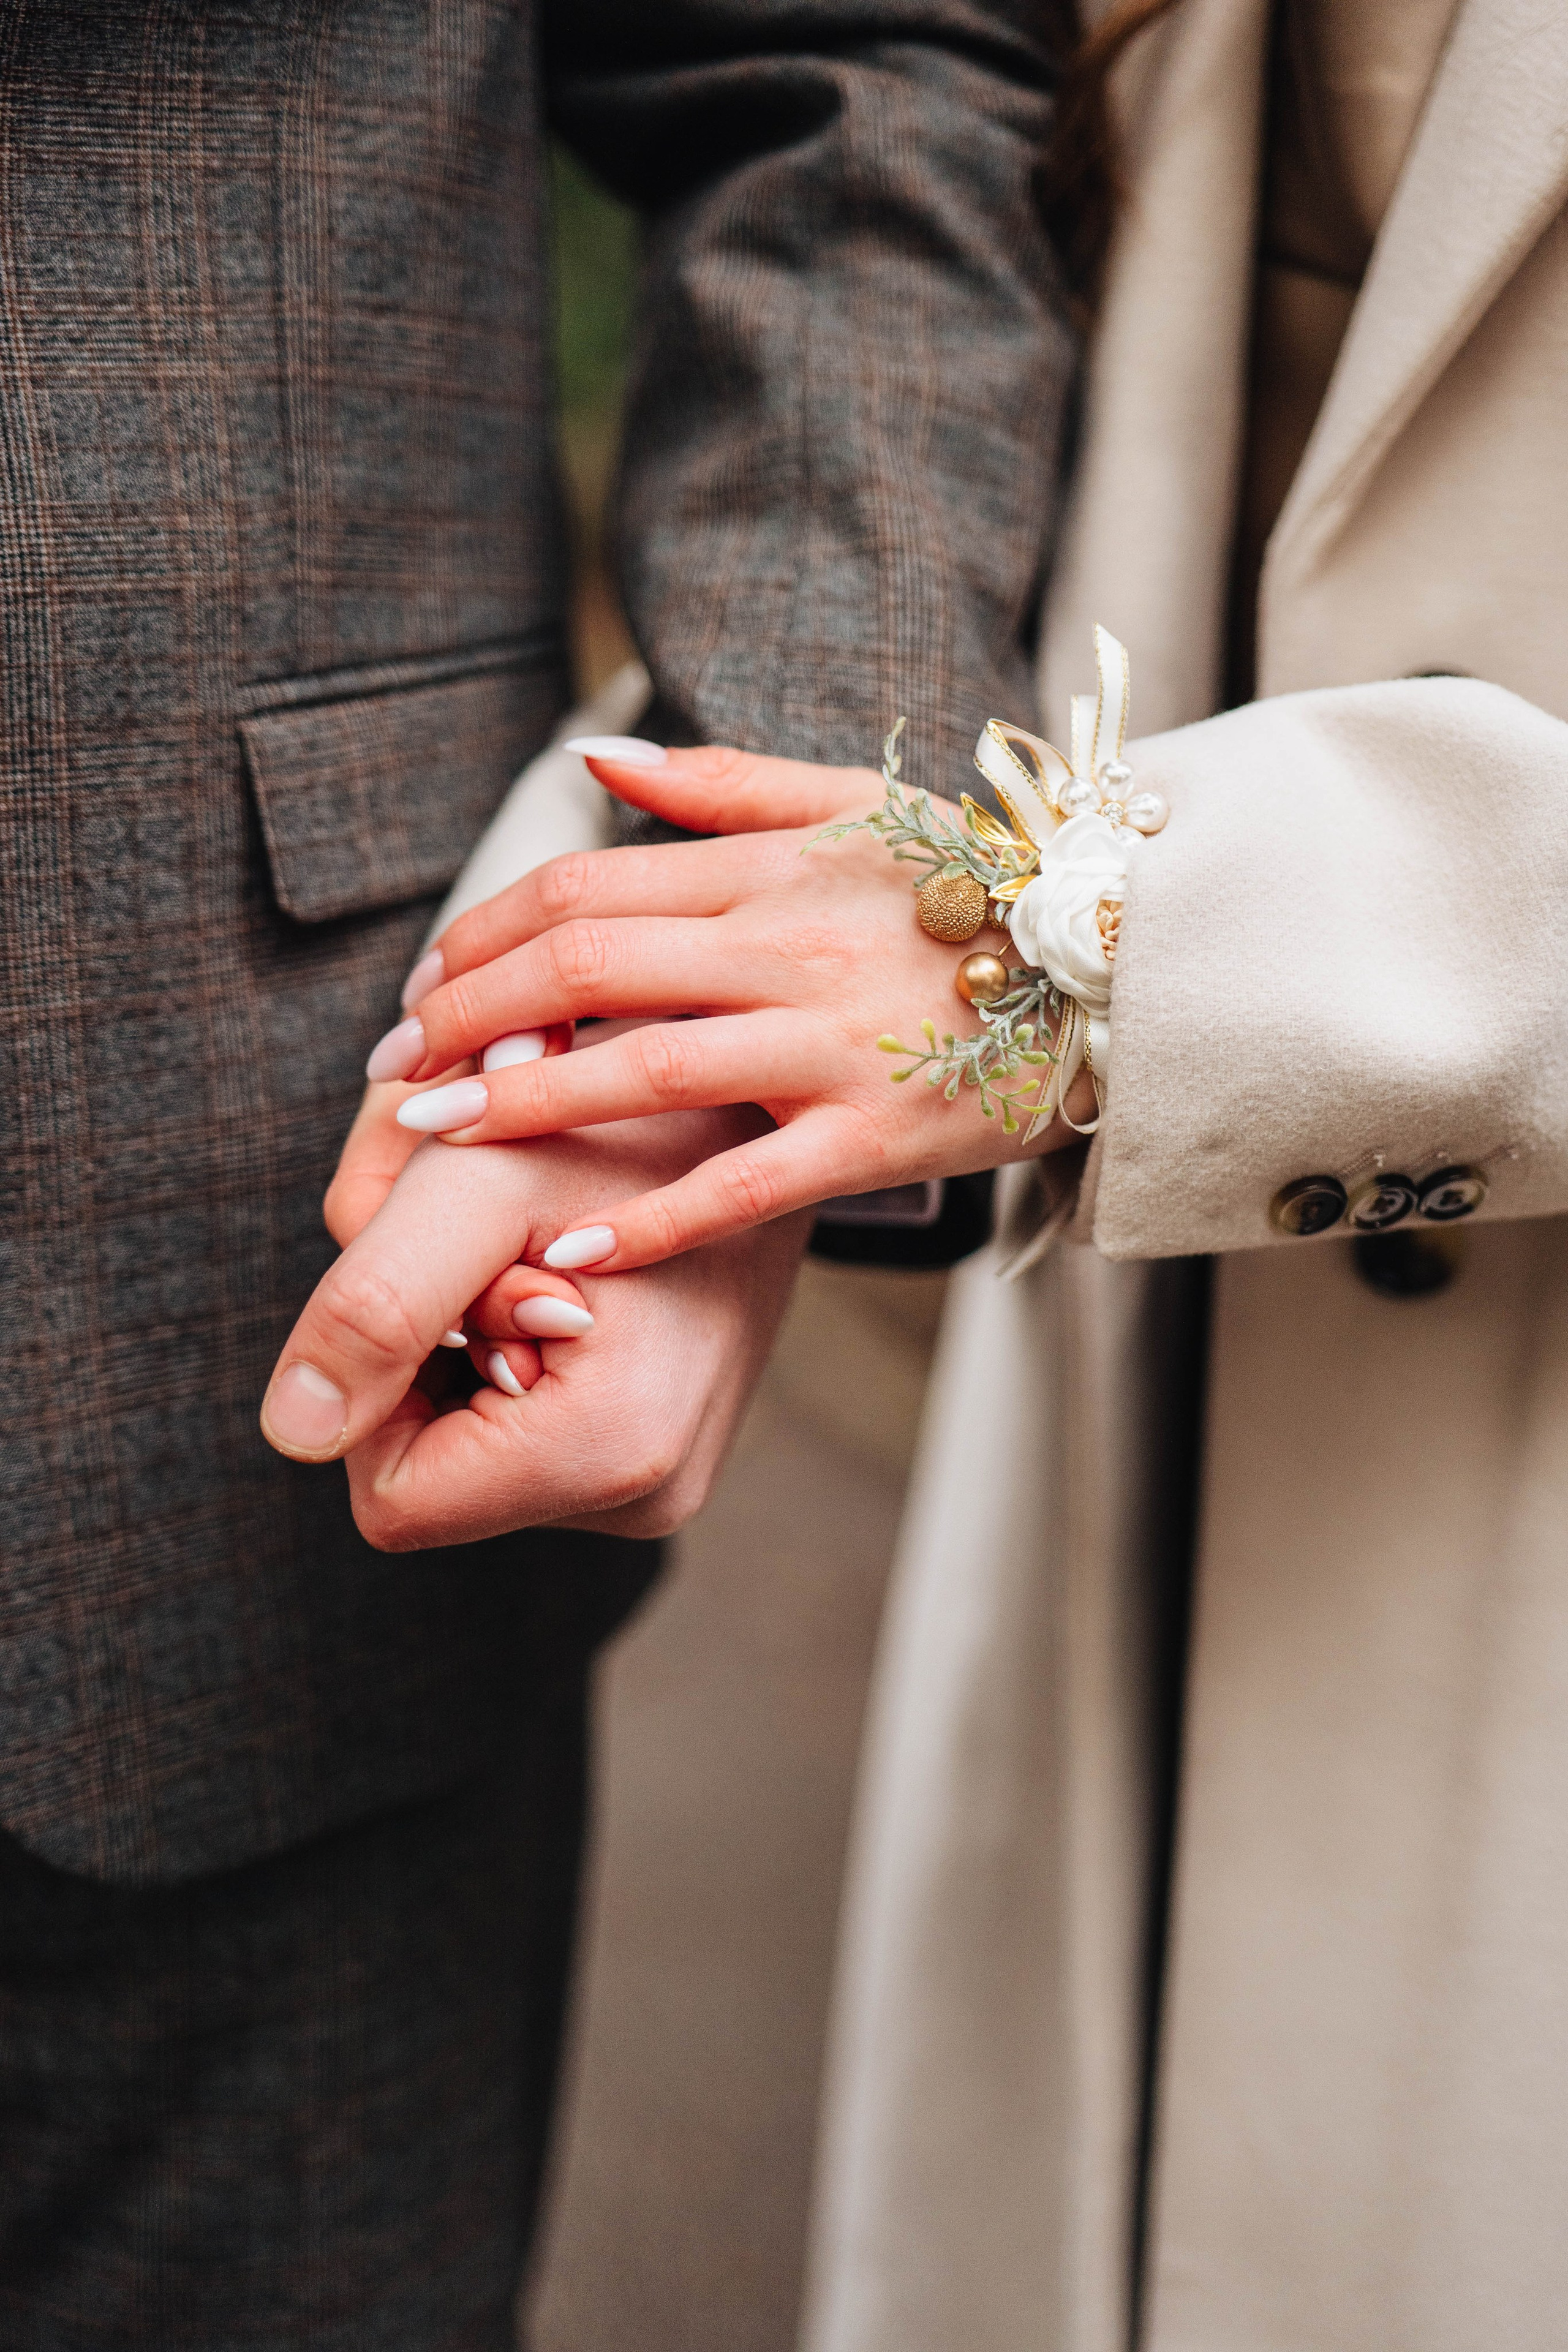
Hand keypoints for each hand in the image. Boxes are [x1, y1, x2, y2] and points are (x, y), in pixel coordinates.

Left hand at [261, 1108, 808, 1546]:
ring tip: (537, 1245)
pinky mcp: (660, 1453)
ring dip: (465, 1337)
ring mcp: (661, 1482)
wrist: (737, 1096)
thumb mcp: (472, 1182)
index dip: (381, 1380)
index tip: (461, 1274)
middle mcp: (652, 1496)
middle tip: (503, 1243)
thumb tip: (293, 1433)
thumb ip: (372, 1305)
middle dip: (430, 1347)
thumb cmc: (612, 1113)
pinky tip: (560, 1269)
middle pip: (434, 1471)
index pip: (393, 1496)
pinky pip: (522, 1430)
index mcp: (613, 1452)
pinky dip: (509, 1342)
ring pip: (472, 1446)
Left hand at [358, 745, 1092, 1270]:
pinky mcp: (878, 1135)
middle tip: (394, 1067)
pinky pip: (743, 1185)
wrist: (1124, 963)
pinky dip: (651, 1218)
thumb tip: (597, 755)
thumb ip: (720, 785)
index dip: (482, 936)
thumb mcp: (857, 804)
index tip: (424, 985)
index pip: (583, 890)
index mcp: (773, 868)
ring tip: (431, 1136)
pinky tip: (566, 1245)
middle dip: (464, 1017)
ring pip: (641, 1072)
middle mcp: (788, 948)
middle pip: (583, 970)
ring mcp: (832, 1045)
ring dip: (519, 1106)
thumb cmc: (977, 887)